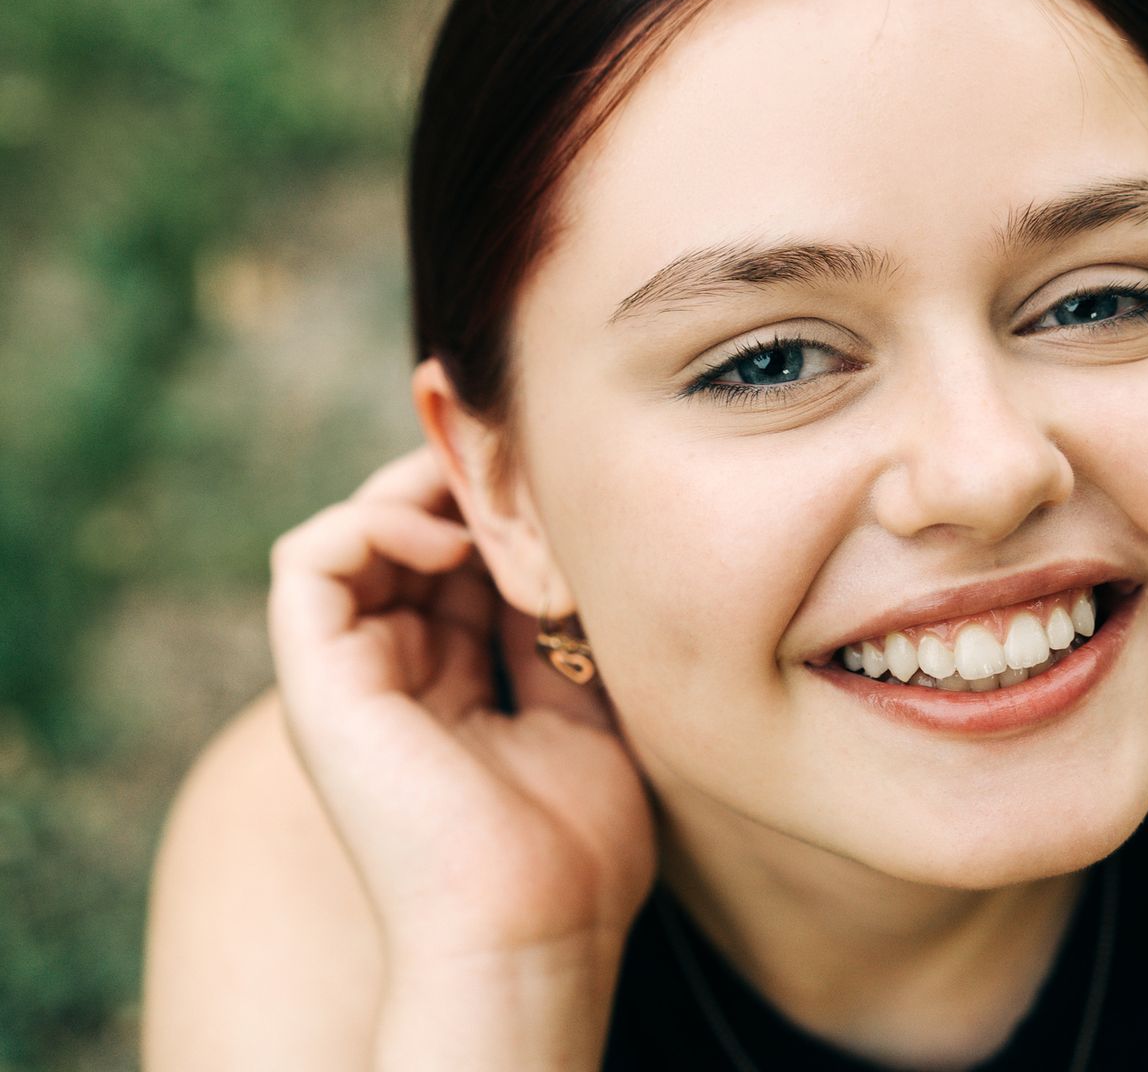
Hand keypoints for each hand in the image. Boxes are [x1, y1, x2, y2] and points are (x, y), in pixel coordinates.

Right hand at [266, 446, 654, 974]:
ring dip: (424, 492)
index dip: (506, 509)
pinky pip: (309, 560)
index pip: (464, 560)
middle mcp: (394, 673)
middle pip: (413, 534)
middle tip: (531, 467)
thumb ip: (566, 629)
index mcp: (452, 682)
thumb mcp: (589, 706)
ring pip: (359, 531)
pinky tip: (449, 544)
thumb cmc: (579, 846)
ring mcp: (350, 676)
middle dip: (471, 486)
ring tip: (495, 502)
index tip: (568, 483)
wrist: (533, 930)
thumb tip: (575, 544)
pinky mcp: (316, 683)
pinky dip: (373, 524)